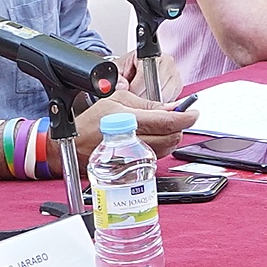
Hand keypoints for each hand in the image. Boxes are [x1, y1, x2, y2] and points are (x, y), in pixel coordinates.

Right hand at [72, 92, 193, 170]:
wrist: (73, 146)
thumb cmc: (91, 123)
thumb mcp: (117, 100)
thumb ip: (148, 104)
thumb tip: (173, 106)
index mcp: (129, 120)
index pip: (168, 121)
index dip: (186, 117)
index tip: (193, 112)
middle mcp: (132, 140)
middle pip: (171, 137)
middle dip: (180, 127)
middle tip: (179, 117)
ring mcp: (133, 156)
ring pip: (167, 149)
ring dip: (172, 137)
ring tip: (164, 127)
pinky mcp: (133, 166)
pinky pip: (156, 157)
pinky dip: (162, 146)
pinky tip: (155, 138)